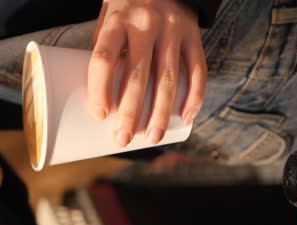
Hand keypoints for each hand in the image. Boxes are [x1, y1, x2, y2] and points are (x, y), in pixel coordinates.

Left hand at [88, 0, 206, 146]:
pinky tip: (186, 116)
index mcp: (117, 20)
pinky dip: (194, 95)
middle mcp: (145, 24)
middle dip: (129, 113)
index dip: (99, 89)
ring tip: (152, 138)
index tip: (99, 115)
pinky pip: (197, 69)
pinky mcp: (193, 34)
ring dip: (160, 113)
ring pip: (167, 79)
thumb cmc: (125, 7)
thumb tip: (105, 98)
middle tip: (122, 139)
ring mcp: (173, 29)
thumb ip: (108, 53)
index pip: (104, 59)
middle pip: (137, 76)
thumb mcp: (109, 21)